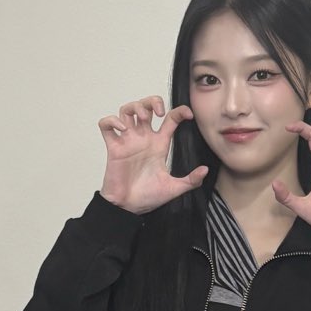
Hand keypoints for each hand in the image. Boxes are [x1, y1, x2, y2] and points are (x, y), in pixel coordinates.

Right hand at [97, 96, 207, 213]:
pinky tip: (122, 129)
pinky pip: (106, 126)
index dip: (180, 111)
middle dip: (152, 101)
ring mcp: (128, 141)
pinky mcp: (113, 148)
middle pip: (146, 106)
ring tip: (141, 119)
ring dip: (134, 108)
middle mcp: (143, 139)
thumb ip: (191, 180)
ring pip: (126, 111)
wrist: (128, 208)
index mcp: (159, 144)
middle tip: (159, 113)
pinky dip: (112, 121)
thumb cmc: (148, 197)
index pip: (170, 119)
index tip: (188, 115)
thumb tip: (205, 170)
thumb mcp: (174, 188)